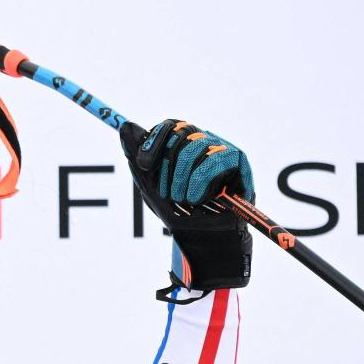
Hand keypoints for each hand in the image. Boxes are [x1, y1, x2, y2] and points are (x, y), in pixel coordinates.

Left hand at [121, 119, 252, 291]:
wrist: (202, 237)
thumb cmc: (179, 212)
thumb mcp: (151, 186)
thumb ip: (138, 158)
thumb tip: (125, 127)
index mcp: (183, 145)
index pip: (169, 126)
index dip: (154, 141)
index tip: (143, 164)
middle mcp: (204, 141)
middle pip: (181, 132)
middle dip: (166, 166)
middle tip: (166, 192)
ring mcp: (221, 148)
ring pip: (194, 147)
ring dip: (181, 179)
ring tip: (181, 199)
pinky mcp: (238, 160)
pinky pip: (214, 161)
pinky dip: (199, 182)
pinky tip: (196, 198)